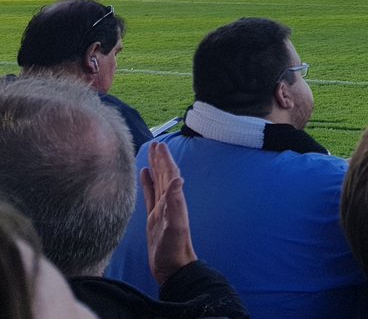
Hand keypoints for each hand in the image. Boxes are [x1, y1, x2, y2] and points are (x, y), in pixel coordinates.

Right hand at [140, 141, 197, 285]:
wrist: (172, 267)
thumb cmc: (174, 249)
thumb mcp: (175, 226)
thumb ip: (176, 204)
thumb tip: (179, 180)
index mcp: (175, 201)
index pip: (171, 175)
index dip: (165, 160)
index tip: (160, 145)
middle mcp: (170, 202)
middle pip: (165, 175)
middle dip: (161, 159)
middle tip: (155, 144)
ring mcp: (161, 209)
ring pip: (158, 182)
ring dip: (155, 168)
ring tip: (150, 153)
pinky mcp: (154, 217)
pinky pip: (150, 195)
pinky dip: (147, 183)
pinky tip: (144, 175)